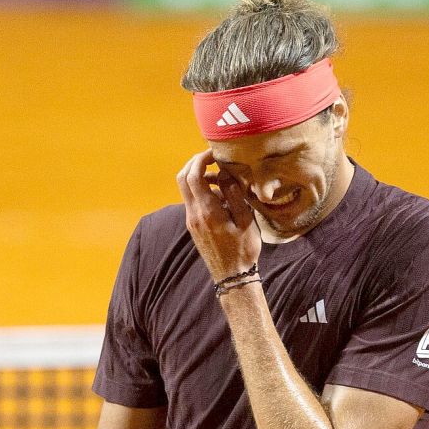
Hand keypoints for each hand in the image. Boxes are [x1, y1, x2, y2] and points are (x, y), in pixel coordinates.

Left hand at [176, 149, 260, 281]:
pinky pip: (193, 200)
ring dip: (200, 177)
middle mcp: (193, 214)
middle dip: (195, 163)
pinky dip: (202, 190)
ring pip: (186, 189)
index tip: (215, 153)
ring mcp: (191, 220)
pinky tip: (221, 195)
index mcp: (207, 211)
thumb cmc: (243, 249)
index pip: (194, 175)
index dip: (201, 158)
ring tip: (223, 179)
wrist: (232, 276)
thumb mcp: (245, 220)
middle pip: (182, 178)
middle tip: (212, 158)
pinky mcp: (193, 225)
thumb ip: (233, 194)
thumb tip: (224, 173)